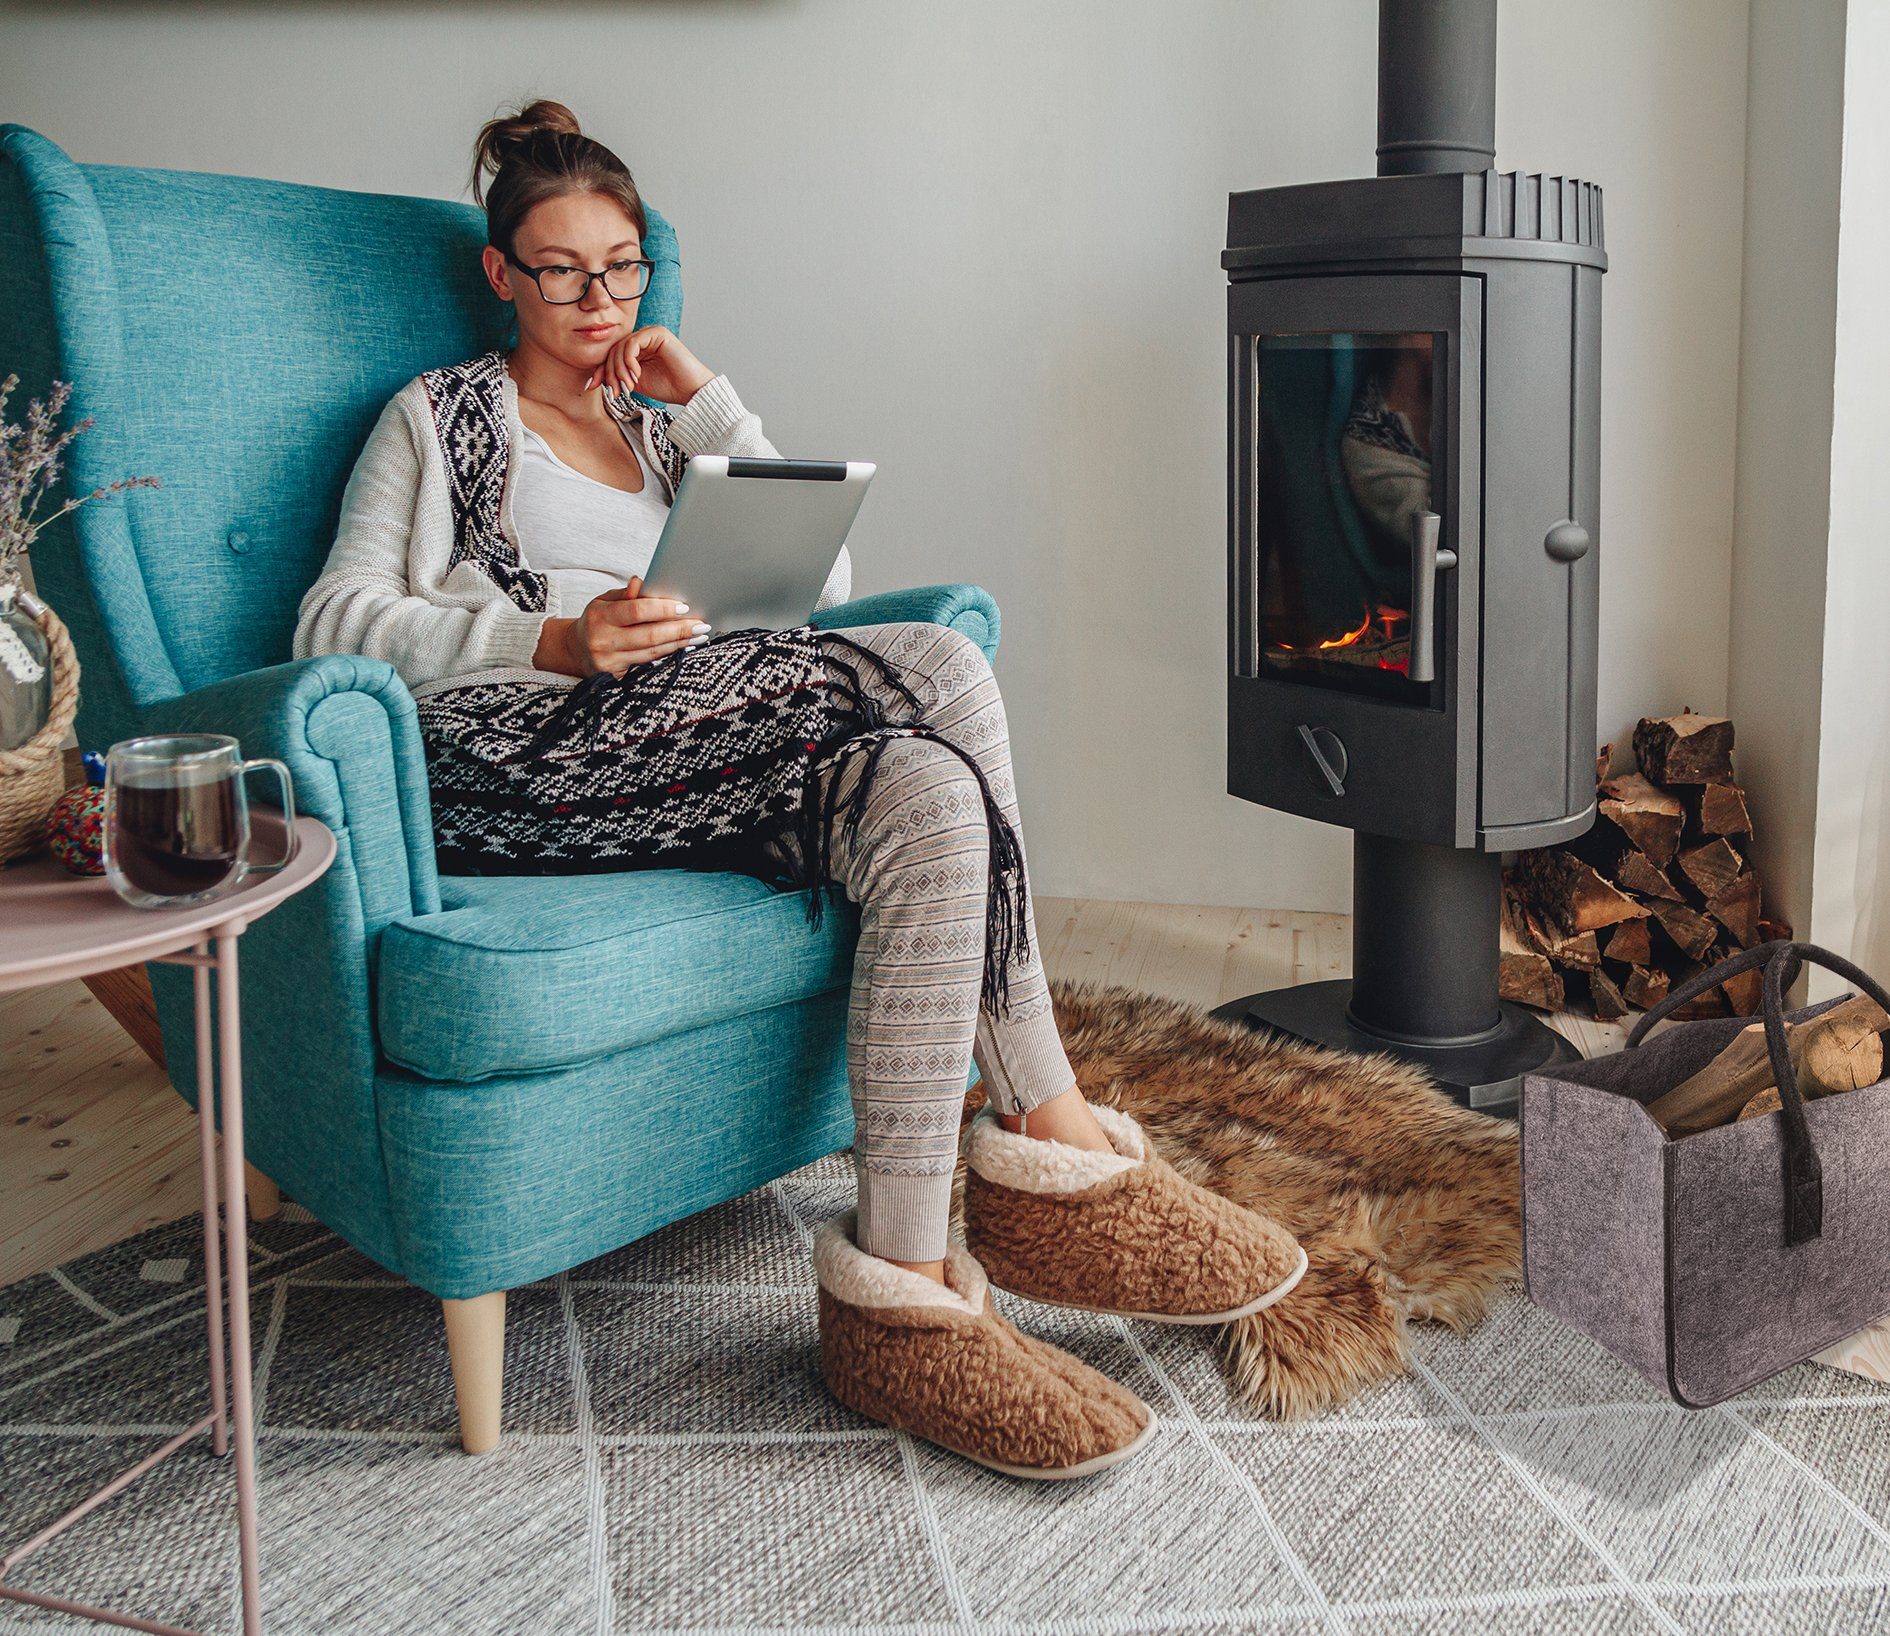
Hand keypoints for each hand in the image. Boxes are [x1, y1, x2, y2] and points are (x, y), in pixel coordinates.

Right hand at [534, 575, 711, 677]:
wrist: (575, 650)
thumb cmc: (596, 621)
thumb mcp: (604, 601)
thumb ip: (626, 594)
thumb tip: (644, 581)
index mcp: (599, 616)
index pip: (636, 611)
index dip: (662, 609)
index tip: (684, 607)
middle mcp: (602, 641)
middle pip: (649, 635)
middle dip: (679, 630)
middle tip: (701, 624)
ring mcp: (609, 662)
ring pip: (652, 653)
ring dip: (679, 645)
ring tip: (699, 636)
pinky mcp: (615, 678)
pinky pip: (648, 667)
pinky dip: (668, 657)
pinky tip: (683, 650)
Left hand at [584, 326, 713, 408]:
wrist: (691, 390)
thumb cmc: (668, 387)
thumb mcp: (633, 383)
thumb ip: (615, 377)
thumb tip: (591, 381)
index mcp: (637, 348)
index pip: (611, 355)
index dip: (601, 371)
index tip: (594, 387)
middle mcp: (643, 338)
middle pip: (613, 351)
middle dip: (611, 373)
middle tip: (616, 391)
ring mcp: (650, 333)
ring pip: (621, 347)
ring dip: (620, 369)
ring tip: (628, 386)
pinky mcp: (657, 333)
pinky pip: (633, 343)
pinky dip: (629, 360)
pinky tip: (636, 375)